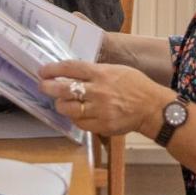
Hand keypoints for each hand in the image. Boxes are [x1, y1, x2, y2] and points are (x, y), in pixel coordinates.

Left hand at [38, 59, 173, 137]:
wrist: (152, 107)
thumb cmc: (135, 85)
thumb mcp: (117, 70)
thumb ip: (96, 71)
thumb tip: (75, 72)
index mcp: (101, 74)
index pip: (71, 68)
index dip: (53, 69)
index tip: (43, 70)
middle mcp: (98, 91)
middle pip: (65, 89)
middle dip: (49, 87)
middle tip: (43, 86)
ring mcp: (99, 110)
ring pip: (68, 109)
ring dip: (60, 105)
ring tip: (60, 102)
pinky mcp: (101, 126)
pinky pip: (80, 123)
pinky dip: (75, 118)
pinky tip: (76, 114)